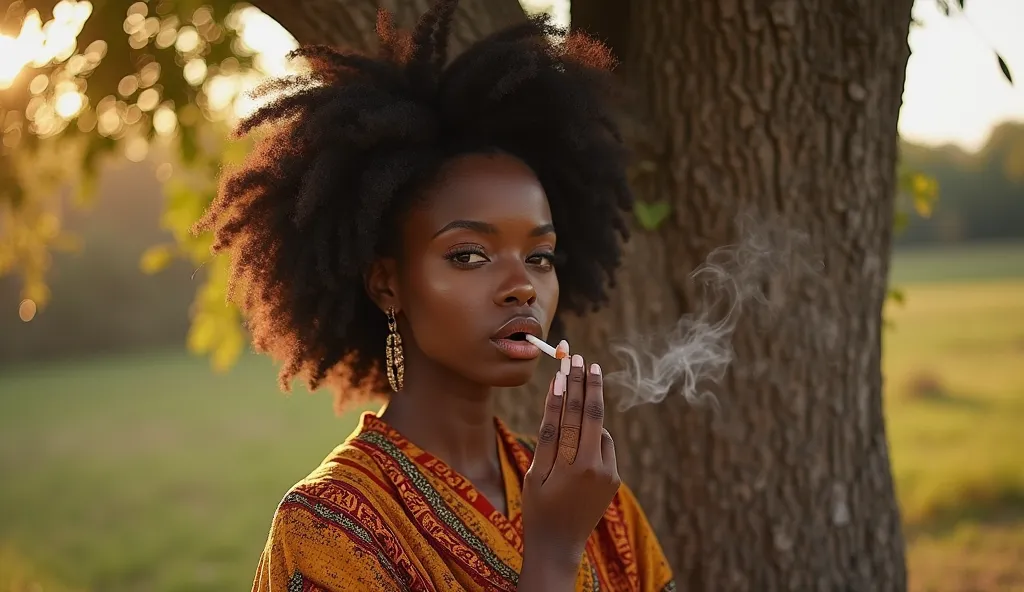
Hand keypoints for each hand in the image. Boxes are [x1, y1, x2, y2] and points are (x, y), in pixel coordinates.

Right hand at [520, 350, 620, 570]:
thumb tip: (557, 394)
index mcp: (572, 465)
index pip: (570, 415)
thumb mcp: (536, 472)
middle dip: (586, 384)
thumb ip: (549, 433)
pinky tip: (581, 435)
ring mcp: (609, 474)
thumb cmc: (538, 506)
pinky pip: (604, 447)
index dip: (569, 386)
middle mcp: (596, 467)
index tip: (567, 363)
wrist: (559, 544)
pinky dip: (593, 437)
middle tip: (581, 358)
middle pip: (591, 414)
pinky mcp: (615, 479)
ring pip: (598, 431)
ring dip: (588, 412)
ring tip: (579, 391)